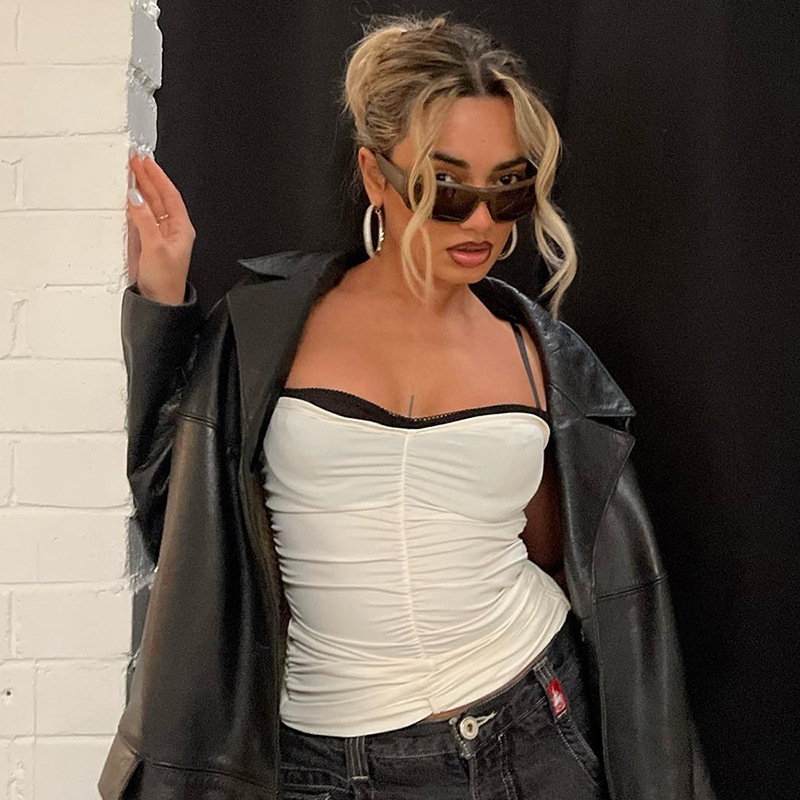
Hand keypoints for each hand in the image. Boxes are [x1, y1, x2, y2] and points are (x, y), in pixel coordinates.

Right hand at [126, 148, 195, 304]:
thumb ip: (144, 220)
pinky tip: (128, 197)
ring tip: (130, 172)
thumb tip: (136, 198)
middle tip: (134, 161)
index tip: (146, 161)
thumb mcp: (155, 247)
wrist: (159, 304)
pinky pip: (142, 218)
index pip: (170, 195)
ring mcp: (160, 235)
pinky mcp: (148, 242)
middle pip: (160, 197)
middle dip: (148, 178)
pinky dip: (134, 205)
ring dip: (141, 189)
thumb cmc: (165, 281)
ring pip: (150, 206)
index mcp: (181, 228)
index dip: (158, 177)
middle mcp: (172, 230)